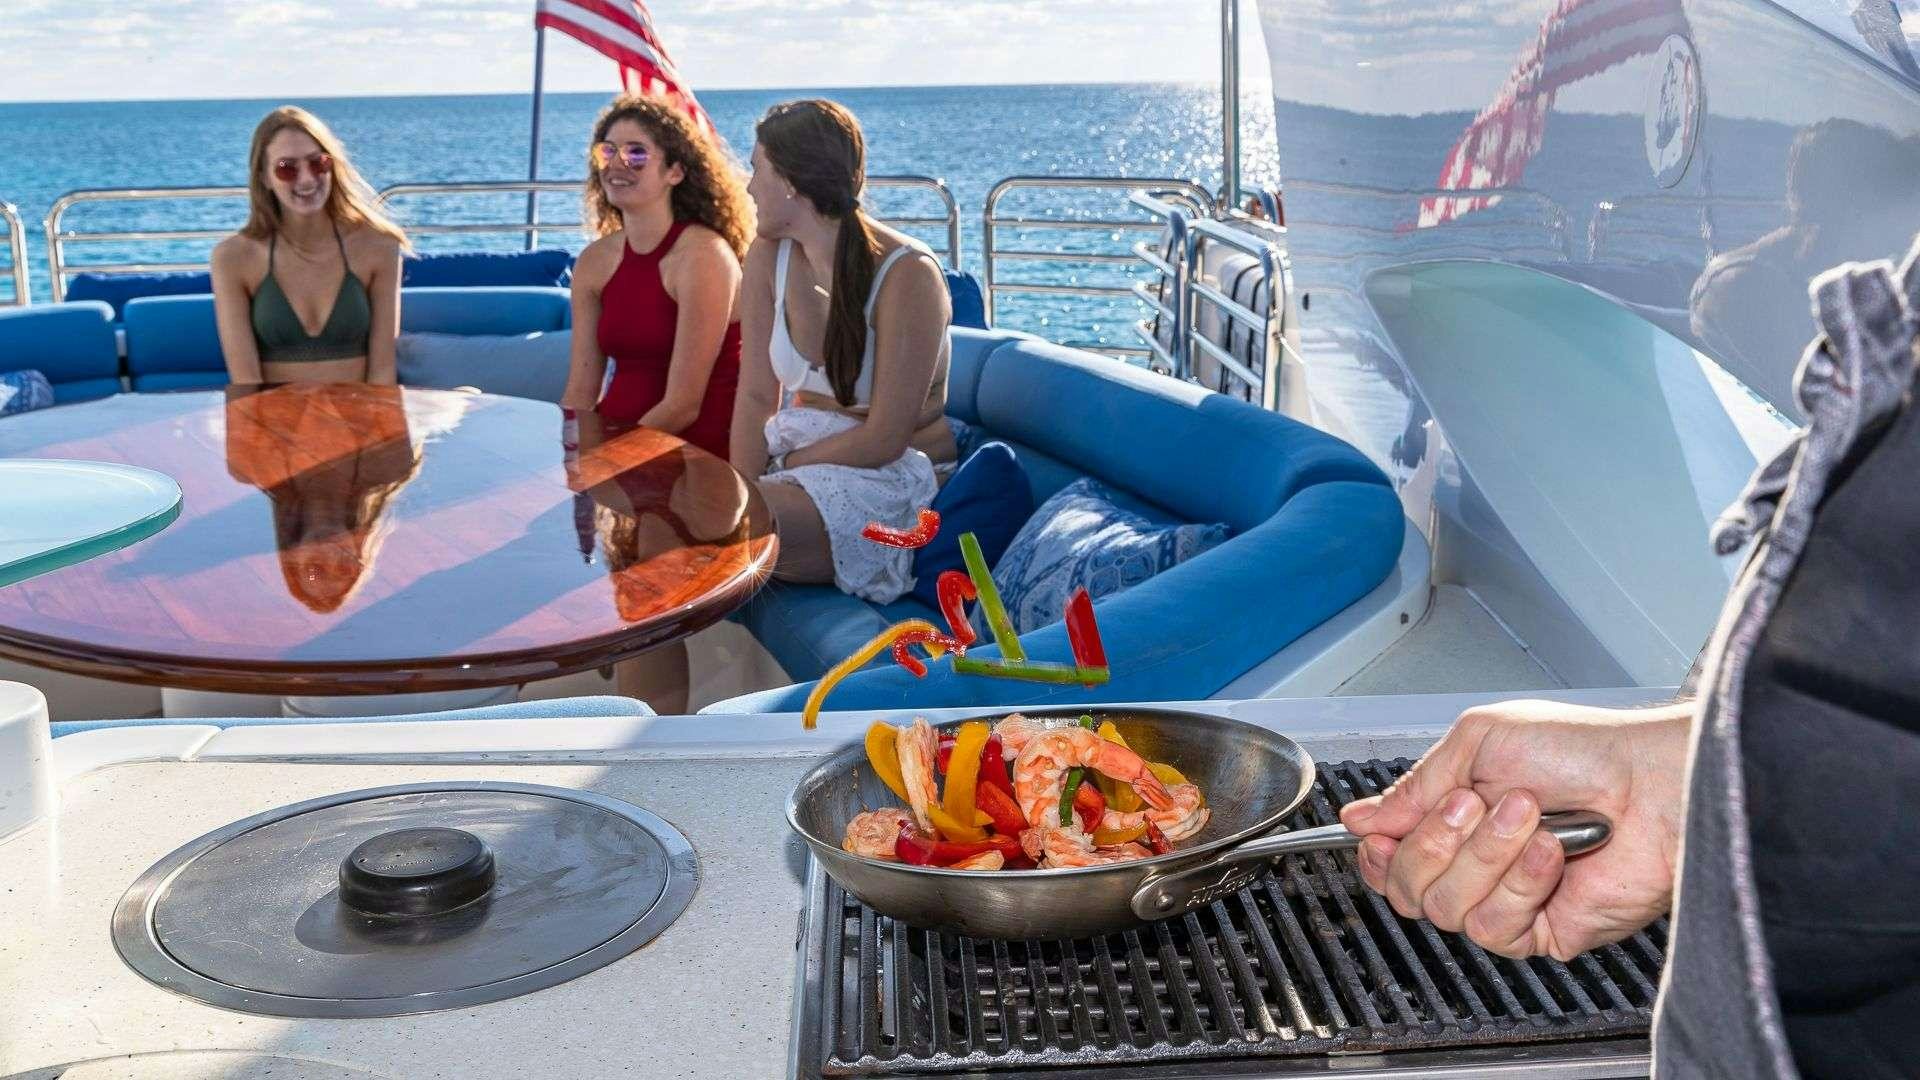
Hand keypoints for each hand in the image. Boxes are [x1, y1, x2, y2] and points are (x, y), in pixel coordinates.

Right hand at [1340, 699, 1690, 960]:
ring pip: (1447, 909)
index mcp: (1455, 820)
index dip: (1379, 852)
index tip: (1383, 833)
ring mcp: (1507, 901)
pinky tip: (1552, 852)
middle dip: (1436, 842)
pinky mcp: (1541, 932)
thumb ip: (1415, 786)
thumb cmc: (1582, 750)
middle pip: (1406, 889)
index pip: (1390, 860)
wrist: (1652, 781)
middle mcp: (1477, 865)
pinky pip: (1495, 927)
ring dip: (1487, 855)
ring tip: (1530, 816)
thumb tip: (1361, 819)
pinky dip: (1522, 882)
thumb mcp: (1478, 743)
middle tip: (1474, 804)